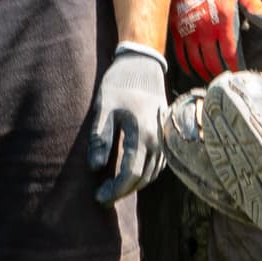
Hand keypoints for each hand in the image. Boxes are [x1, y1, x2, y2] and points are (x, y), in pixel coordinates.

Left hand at [89, 42, 168, 200]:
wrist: (143, 63)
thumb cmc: (119, 83)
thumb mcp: (103, 108)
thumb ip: (100, 138)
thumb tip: (95, 168)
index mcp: (141, 134)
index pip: (130, 173)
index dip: (115, 189)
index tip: (99, 197)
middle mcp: (157, 139)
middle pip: (143, 177)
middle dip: (123, 191)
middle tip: (104, 197)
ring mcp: (164, 137)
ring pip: (153, 172)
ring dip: (135, 184)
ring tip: (115, 189)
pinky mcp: (165, 134)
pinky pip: (159, 163)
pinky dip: (146, 173)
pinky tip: (133, 174)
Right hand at [169, 0, 261, 81]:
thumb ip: (256, 8)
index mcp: (223, 22)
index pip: (230, 53)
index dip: (235, 67)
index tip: (240, 74)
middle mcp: (205, 30)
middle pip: (212, 61)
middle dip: (220, 74)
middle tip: (227, 80)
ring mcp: (189, 31)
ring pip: (196, 61)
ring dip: (205, 73)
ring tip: (213, 79)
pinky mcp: (178, 30)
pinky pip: (181, 54)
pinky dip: (187, 66)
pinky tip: (194, 71)